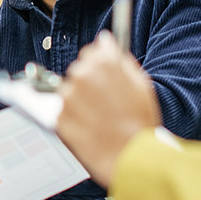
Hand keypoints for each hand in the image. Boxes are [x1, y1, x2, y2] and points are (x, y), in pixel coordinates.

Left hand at [55, 32, 161, 188]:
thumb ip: (121, 60)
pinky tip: (92, 128)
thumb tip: (106, 42)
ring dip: (79, 101)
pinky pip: (64, 112)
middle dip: (89, 82)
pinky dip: (74, 118)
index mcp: (104, 62)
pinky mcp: (59, 117)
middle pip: (79, 70)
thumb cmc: (141, 122)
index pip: (92, 51)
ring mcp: (67, 96)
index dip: (100, 65)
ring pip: (69, 91)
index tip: (105, 76)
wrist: (132, 157)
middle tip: (106, 103)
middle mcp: (82, 75)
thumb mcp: (142, 84)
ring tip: (100, 118)